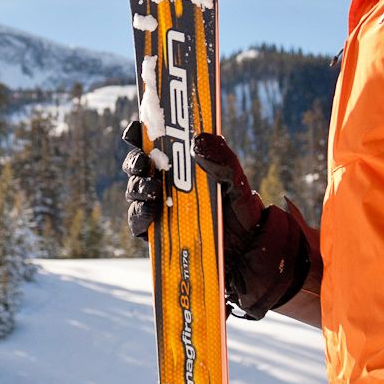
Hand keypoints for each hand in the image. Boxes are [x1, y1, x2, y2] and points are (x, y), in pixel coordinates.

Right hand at [119, 122, 311, 319]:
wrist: (249, 256)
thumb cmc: (243, 215)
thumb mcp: (237, 184)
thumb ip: (223, 160)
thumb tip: (198, 139)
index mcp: (183, 167)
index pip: (155, 144)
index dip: (142, 133)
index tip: (138, 127)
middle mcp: (166, 186)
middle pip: (138, 166)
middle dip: (135, 160)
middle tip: (144, 161)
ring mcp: (160, 210)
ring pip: (134, 192)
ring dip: (137, 187)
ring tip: (152, 189)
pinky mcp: (158, 236)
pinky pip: (139, 223)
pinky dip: (140, 215)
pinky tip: (150, 211)